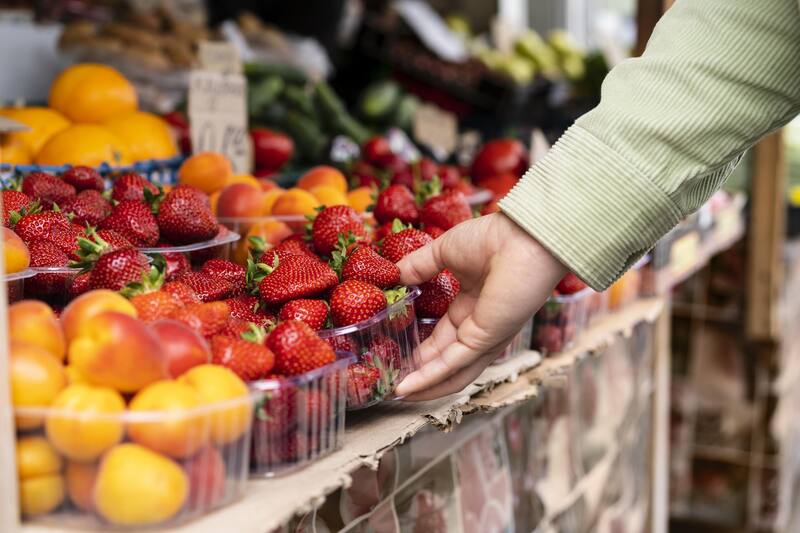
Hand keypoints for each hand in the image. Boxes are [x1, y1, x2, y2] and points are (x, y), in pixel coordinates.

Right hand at [395, 213, 565, 400]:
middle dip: (419, 372)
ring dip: (424, 386)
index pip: (443, 336)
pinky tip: (407, 387)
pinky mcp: (485, 340)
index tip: (395, 354)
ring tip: (397, 395)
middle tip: (391, 380)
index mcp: (473, 305)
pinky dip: (429, 379)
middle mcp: (479, 326)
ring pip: (451, 372)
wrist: (520, 237)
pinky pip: (453, 366)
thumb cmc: (493, 238)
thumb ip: (417, 266)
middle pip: (445, 359)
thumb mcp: (444, 251)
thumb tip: (392, 276)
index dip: (419, 348)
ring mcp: (484, 336)